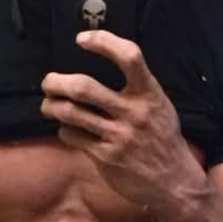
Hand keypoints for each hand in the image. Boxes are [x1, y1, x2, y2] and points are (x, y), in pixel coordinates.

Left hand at [41, 32, 206, 211]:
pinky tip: (69, 130)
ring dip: (51, 106)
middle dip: (56, 82)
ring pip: (71, 112)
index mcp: (150, 93)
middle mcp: (134, 112)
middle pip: (84, 87)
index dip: (103, 41)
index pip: (129, 56)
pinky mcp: (106, 157)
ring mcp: (119, 136)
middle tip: (48, 82)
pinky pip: (73, 136)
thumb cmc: (162, 139)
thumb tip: (105, 61)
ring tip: (48, 105)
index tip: (82, 39)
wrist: (174, 182)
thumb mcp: (159, 106)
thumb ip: (137, 86)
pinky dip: (65, 130)